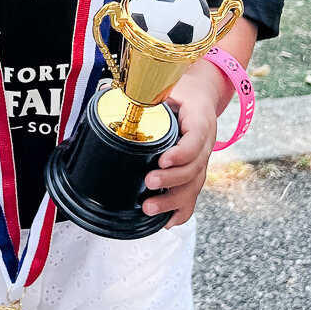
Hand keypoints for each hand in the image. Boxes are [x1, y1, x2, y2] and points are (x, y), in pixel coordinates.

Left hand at [141, 62, 218, 228]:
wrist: (201, 94)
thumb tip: (105, 93)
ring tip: (148, 208)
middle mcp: (205, 142)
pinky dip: (182, 211)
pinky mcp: (196, 172)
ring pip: (194, 186)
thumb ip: (144, 95)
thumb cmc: (180, 91)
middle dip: (172, 180)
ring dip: (172, 200)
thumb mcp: (166, 87)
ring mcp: (202, 160)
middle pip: (195, 168)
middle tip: (149, 182)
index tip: (162, 159)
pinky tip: (167, 222)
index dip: (181, 153)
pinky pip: (193, 196)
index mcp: (199, 119)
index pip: (196, 138)